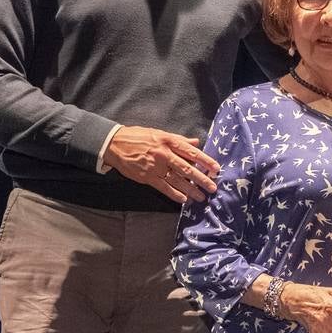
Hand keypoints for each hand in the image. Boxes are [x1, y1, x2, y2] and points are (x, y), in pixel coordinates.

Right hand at [104, 125, 219, 204]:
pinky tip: (184, 199)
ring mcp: (155, 167)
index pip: (192, 153)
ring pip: (177, 180)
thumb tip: (196, 143)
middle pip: (187, 169)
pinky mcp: (147, 177)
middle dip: (202, 179)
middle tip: (213, 187)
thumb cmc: (139, 137)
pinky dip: (174, 194)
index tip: (216, 168)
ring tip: (201, 197)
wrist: (115, 144)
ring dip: (191, 190)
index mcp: (169, 141)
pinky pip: (163, 187)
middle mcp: (164, 154)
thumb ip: (179, 140)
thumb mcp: (160, 133)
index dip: (206, 161)